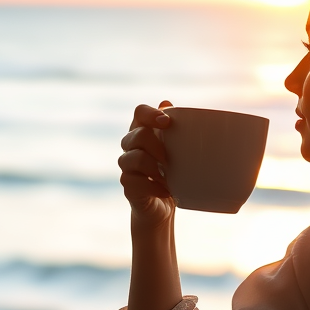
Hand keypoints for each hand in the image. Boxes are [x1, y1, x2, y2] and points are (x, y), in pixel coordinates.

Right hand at [119, 102, 174, 226]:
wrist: (164, 206)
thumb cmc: (174, 173)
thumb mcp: (182, 151)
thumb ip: (179, 131)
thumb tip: (168, 103)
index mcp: (145, 131)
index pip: (140, 112)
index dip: (150, 113)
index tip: (167, 122)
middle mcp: (131, 146)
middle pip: (138, 135)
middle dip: (157, 145)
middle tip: (171, 159)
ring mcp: (127, 166)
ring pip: (133, 158)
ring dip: (154, 168)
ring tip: (170, 178)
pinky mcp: (128, 186)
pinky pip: (134, 181)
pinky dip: (154, 187)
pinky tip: (168, 191)